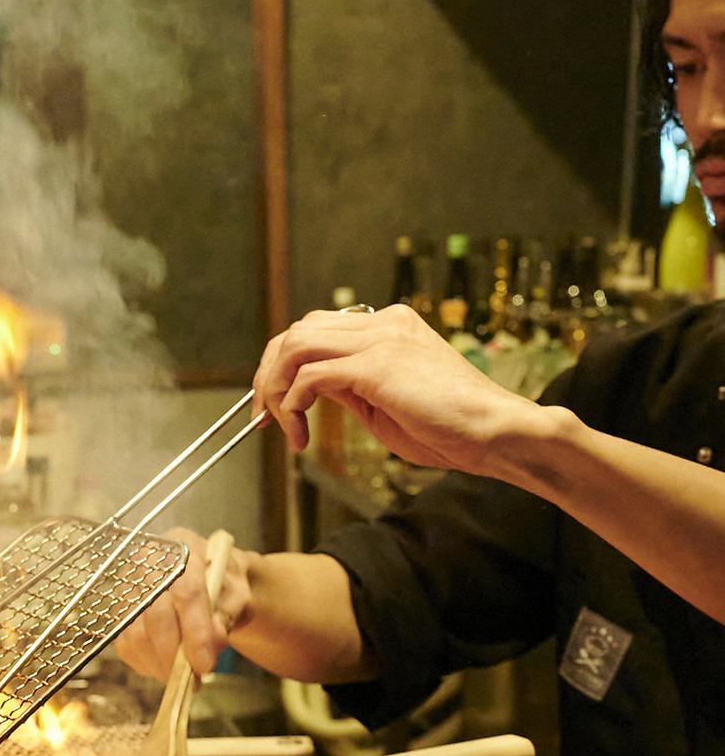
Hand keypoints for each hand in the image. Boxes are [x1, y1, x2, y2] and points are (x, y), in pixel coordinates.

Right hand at [114, 527, 251, 680]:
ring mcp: (129, 585)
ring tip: (182, 676)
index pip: (186, 590)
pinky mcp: (119, 610)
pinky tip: (165, 666)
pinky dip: (146, 663)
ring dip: (159, 664)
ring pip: (136, 633)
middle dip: (175, 654)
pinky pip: (125, 644)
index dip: (195, 631)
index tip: (204, 664)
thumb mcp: (238, 596)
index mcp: (183, 546)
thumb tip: (212, 641)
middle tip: (192, 679)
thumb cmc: (224, 586)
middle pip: (156, 614)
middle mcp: (149, 561)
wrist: (210, 583)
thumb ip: (228, 615)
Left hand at [251, 304, 537, 474]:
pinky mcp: (378, 365)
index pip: (316, 329)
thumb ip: (349, 387)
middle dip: (268, 373)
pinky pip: (311, 375)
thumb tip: (310, 390)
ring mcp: (381, 339)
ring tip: (280, 426)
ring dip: (276, 388)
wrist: (495, 433)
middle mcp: (383, 322)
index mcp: (389, 325)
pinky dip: (293, 404)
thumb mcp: (384, 403)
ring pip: (296, 346)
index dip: (283, 365)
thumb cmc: (449, 428)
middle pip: (296, 331)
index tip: (272, 404)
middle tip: (261, 415)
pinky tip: (300, 433)